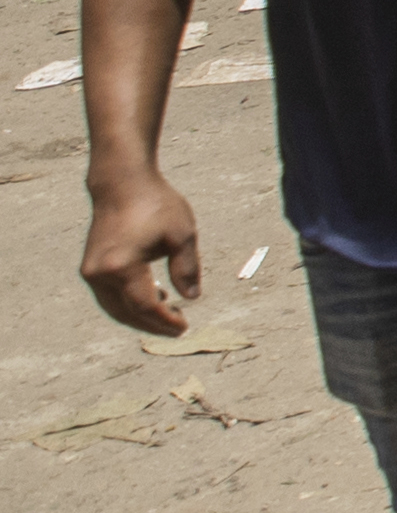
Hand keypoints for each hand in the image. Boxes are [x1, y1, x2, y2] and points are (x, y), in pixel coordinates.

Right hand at [81, 164, 196, 335]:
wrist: (122, 184)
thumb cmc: (155, 204)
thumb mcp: (181, 234)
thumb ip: (186, 268)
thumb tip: (192, 298)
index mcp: (122, 266)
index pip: (145, 306)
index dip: (165, 321)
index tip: (184, 328)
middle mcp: (99, 273)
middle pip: (126, 313)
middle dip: (152, 324)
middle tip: (178, 328)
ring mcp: (90, 272)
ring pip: (114, 308)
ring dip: (139, 316)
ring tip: (168, 313)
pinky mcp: (89, 267)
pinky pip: (108, 296)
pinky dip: (128, 303)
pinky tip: (154, 296)